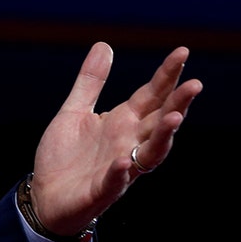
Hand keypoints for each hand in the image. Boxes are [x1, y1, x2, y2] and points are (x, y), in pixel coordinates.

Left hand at [28, 42, 202, 235]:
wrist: (45, 196)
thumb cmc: (65, 156)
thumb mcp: (74, 111)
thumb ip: (91, 82)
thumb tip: (104, 45)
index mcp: (122, 122)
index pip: (151, 96)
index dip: (167, 75)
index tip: (182, 52)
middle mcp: (128, 143)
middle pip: (159, 122)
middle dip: (178, 104)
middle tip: (195, 84)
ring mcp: (119, 168)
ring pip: (150, 153)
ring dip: (163, 137)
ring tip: (174, 118)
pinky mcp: (101, 190)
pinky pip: (115, 182)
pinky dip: (121, 172)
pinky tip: (124, 161)